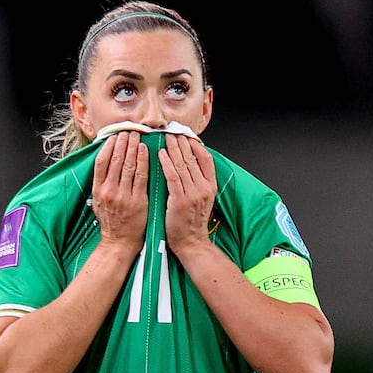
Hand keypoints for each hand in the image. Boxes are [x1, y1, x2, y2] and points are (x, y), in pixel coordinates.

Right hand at [92, 131, 148, 251]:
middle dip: (123, 142)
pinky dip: (143, 161)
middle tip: (129, 130)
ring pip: (128, 165)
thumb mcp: (98, 201)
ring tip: (138, 135)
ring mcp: (123, 196)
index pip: (101, 161)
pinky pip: (141, 176)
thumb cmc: (111, 221)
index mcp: (97, 190)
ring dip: (133, 147)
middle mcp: (108, 191)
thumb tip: (105, 162)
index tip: (115, 135)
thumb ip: (101, 183)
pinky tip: (145, 150)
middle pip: (115, 160)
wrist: (119, 242)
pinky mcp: (137, 201)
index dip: (109, 146)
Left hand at [158, 134, 216, 254]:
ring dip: (173, 148)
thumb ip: (198, 182)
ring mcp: (193, 194)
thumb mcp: (202, 199)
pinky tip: (161, 154)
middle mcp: (203, 188)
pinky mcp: (180, 200)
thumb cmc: (192, 222)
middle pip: (192, 158)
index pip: (206, 158)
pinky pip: (173, 177)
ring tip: (165, 137)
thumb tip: (189, 164)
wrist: (191, 243)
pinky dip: (167, 164)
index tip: (186, 135)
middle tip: (172, 130)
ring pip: (182, 165)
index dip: (195, 145)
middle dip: (181, 142)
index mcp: (210, 186)